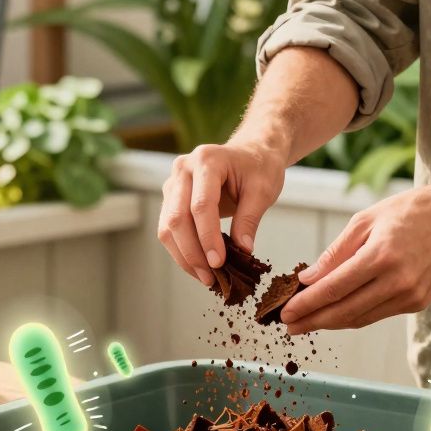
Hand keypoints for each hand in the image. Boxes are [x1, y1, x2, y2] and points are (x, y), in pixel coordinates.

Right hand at [158, 140, 286, 284]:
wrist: (250, 153)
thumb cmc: (259, 168)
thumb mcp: (262, 191)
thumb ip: (250, 219)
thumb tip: (242, 251)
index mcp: (207, 160)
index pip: (201, 205)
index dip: (208, 237)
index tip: (219, 263)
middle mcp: (183, 169)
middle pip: (177, 218)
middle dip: (193, 252)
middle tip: (211, 278)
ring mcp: (173, 183)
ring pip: (168, 227)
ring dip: (184, 256)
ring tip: (206, 277)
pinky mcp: (171, 198)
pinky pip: (169, 229)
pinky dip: (182, 251)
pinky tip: (198, 267)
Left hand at [281, 180, 430, 332]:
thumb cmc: (409, 211)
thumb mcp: (365, 220)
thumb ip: (335, 253)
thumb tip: (307, 280)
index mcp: (381, 255)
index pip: (334, 289)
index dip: (306, 304)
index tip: (285, 313)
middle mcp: (397, 280)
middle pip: (345, 311)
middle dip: (312, 321)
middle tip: (288, 326)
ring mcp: (410, 295)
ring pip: (360, 318)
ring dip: (331, 323)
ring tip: (306, 322)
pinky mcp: (418, 303)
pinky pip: (377, 314)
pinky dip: (354, 315)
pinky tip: (336, 313)